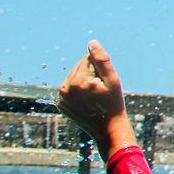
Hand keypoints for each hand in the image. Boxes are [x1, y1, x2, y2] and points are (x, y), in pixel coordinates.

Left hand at [57, 40, 135, 156]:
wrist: (108, 130)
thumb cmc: (113, 104)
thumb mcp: (112, 80)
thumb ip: (101, 60)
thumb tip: (91, 43)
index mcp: (77, 81)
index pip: (87, 60)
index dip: (99, 69)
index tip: (103, 85)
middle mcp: (65, 89)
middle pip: (78, 67)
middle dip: (90, 74)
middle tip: (99, 92)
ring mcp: (61, 98)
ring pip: (74, 77)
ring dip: (84, 81)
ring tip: (94, 97)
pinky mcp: (60, 104)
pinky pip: (69, 88)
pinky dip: (78, 91)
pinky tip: (86, 101)